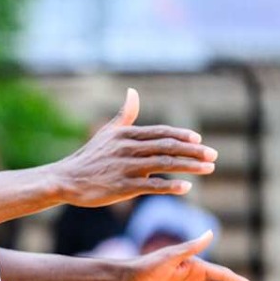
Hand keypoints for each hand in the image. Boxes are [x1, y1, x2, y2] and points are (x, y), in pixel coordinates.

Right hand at [52, 89, 217, 207]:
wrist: (65, 180)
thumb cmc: (89, 157)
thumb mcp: (107, 133)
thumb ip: (125, 115)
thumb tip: (133, 92)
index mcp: (125, 134)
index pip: (160, 133)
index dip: (181, 136)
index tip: (200, 140)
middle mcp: (127, 148)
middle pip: (167, 147)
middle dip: (193, 151)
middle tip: (213, 156)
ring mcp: (125, 168)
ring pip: (164, 165)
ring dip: (190, 166)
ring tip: (209, 169)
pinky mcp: (122, 187)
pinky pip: (151, 186)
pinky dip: (170, 186)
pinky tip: (186, 187)